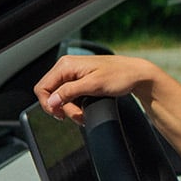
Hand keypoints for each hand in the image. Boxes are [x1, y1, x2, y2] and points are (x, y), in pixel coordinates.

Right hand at [34, 54, 158, 123]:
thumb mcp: (93, 85)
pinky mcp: (80, 80)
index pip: (42, 87)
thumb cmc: (120, 76)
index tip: (60, 115)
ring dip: (71, 108)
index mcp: (67, 65)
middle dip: (63, 108)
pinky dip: (76, 104)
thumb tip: (51, 101)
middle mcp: (67, 67)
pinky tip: (85, 109)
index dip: (48, 104)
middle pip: (51, 94)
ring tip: (84, 114)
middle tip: (78, 116)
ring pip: (61, 97)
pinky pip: (70, 95)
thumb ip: (70, 92)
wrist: (137, 75)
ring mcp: (74, 73)